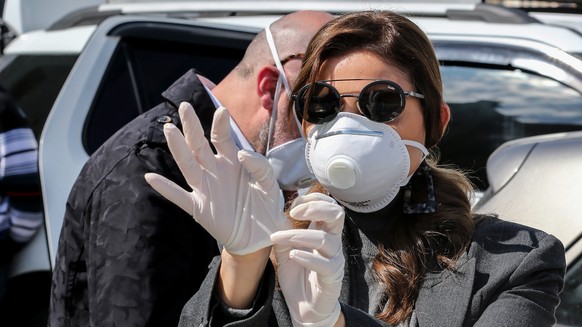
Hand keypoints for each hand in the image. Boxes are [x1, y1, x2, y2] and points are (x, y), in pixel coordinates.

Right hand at [145, 102, 289, 254]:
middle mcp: (215, 170)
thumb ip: (260, 166)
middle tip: (184, 107)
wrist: (262, 235)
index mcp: (232, 161)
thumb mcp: (269, 183)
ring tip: (169, 129)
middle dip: (192, 126)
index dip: (221, 124)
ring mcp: (205, 187)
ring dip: (178, 147)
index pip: (222, 137)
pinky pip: (179, 196)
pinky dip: (165, 188)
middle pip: (199, 144)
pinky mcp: (199, 208)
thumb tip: (240, 152)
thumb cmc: (266, 205)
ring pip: (187, 164)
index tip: (222, 111)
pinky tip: (150, 177)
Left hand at [270, 193, 344, 326]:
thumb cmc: (297, 273)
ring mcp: (334, 259)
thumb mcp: (285, 248)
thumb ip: (283, 231)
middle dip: (315, 207)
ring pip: (325, 239)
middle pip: (337, 214)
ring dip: (299, 235)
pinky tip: (293, 255)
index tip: (294, 205)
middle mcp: (332, 242)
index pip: (328, 205)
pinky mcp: (332, 277)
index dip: (313, 199)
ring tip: (278, 238)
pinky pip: (325, 264)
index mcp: (323, 231)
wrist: (304, 306)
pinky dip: (307, 257)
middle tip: (294, 212)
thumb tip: (273, 213)